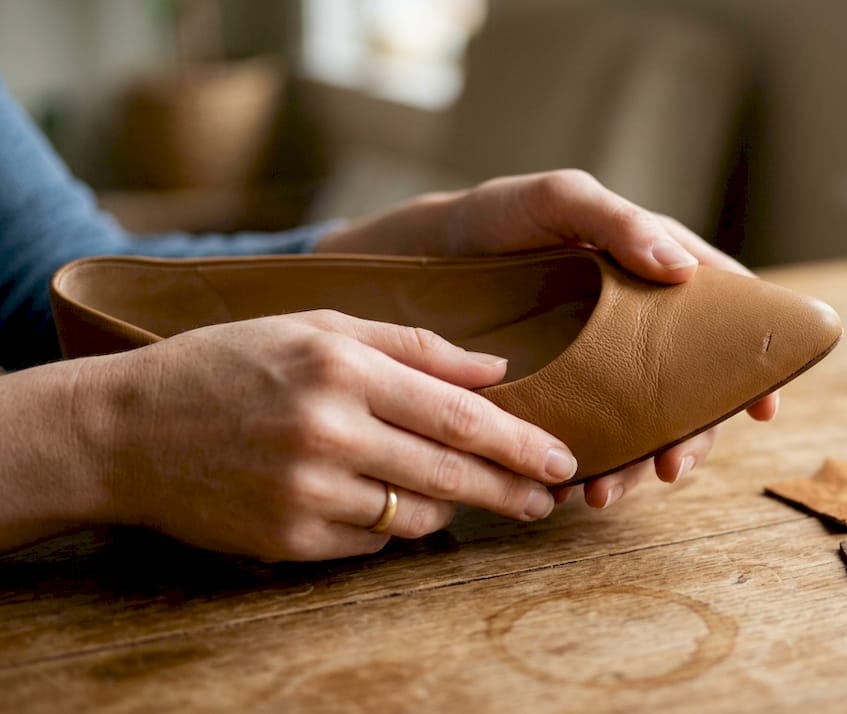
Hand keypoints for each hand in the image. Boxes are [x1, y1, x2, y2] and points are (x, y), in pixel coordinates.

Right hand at [67, 311, 576, 560]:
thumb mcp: (317, 326)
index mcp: (341, 368)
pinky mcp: (287, 541)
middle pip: (452, 472)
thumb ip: (413, 345)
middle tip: (550, 498)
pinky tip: (378, 499)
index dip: (520, 442)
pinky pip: (371, 540)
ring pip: (418, 513)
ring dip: (451, 503)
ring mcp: (306, 493)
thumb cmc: (229, 365)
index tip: (562, 458)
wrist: (126, 429)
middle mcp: (328, 432)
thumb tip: (497, 368)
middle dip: (512, 489)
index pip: (458, 415)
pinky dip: (388, 522)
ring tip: (464, 489)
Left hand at [316, 170, 778, 507]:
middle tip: (670, 469)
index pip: (720, 320)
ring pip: (639, 429)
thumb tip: (684, 272)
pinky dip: (586, 472)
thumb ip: (621, 223)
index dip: (752, 365)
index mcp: (651, 276)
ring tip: (604, 495)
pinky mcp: (557, 401)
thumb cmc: (498, 218)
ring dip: (634, 468)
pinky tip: (569, 493)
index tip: (765, 409)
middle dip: (687, 438)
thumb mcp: (560, 201)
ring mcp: (596, 369)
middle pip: (686, 393)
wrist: (417, 259)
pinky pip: (586, 442)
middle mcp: (633, 329)